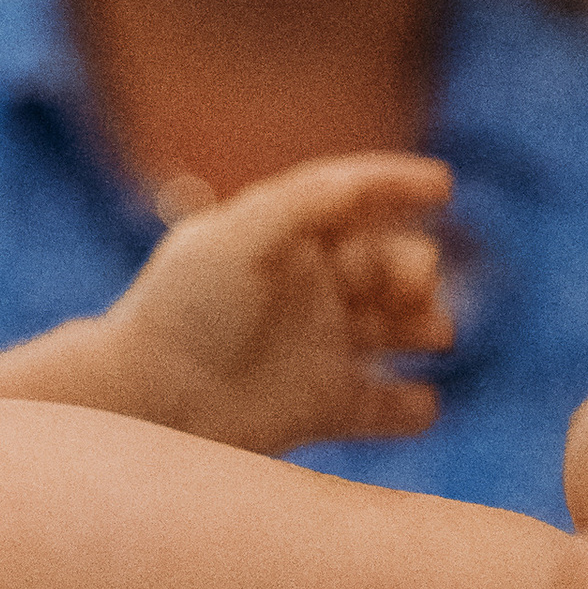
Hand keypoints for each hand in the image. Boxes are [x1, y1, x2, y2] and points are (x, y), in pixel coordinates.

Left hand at [98, 154, 452, 450]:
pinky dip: (413, 406)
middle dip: (413, 268)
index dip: (398, 185)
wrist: (144, 400)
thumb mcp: (235, 237)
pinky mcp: (323, 407)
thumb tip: (361, 182)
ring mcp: (320, 348)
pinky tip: (421, 402)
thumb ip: (301, 203)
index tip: (443, 184)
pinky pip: (387, 406)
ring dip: (427, 324)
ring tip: (432, 332)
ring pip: (401, 328)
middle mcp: (310, 290)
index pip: (354, 200)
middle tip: (413, 285)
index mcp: (286, 239)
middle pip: (388, 265)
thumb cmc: (180, 310)